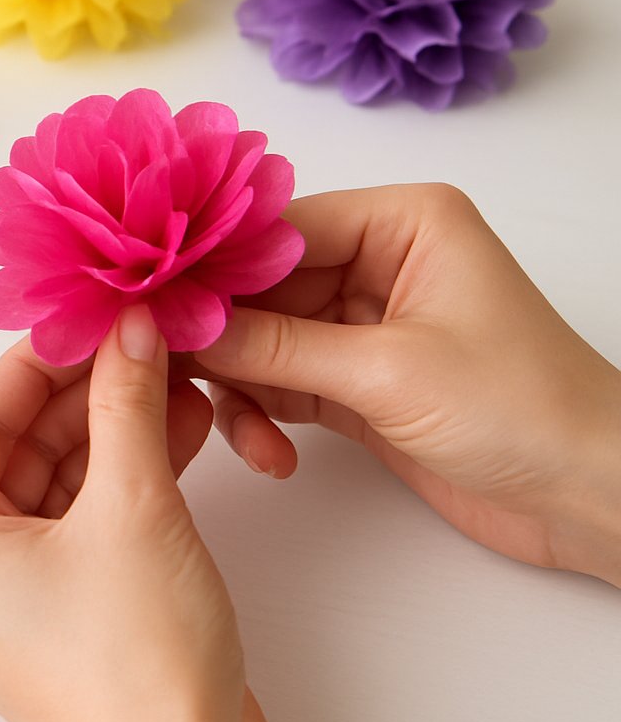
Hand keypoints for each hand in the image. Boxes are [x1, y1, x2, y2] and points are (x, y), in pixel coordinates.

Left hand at [0, 306, 279, 721]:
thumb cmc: (138, 668)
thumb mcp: (132, 506)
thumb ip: (125, 405)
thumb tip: (128, 333)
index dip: (37, 360)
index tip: (87, 316)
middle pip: (17, 449)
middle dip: (86, 394)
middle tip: (140, 341)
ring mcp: (7, 600)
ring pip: (55, 485)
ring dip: (115, 433)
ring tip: (176, 379)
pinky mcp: (59, 616)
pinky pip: (78, 525)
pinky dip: (122, 482)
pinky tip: (177, 432)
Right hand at [194, 183, 620, 585]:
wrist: (590, 498)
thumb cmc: (525, 409)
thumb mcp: (389, 371)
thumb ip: (275, 348)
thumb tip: (180, 323)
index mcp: (400, 223)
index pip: (275, 228)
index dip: (210, 264)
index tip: (145, 299)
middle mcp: (376, 263)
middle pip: (257, 286)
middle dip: (215, 334)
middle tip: (160, 369)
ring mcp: (361, 326)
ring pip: (259, 341)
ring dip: (239, 389)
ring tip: (244, 435)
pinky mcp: (355, 384)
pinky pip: (278, 386)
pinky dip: (261, 418)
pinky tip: (272, 455)